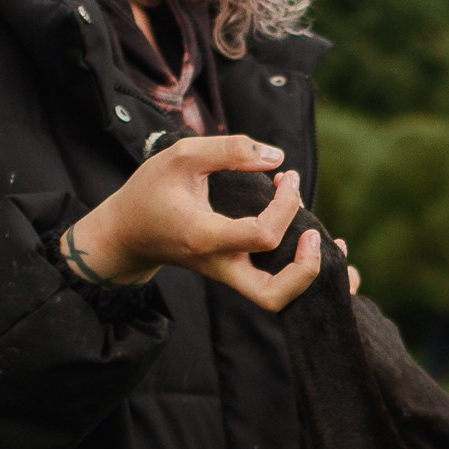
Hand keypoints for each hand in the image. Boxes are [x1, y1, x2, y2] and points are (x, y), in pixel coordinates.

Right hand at [63, 132, 325, 314]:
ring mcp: (228, 274)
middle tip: (313, 234)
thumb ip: (228, 150)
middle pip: (273, 295)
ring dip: (306, 276)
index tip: (288, 177)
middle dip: (306, 270)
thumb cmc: (151, 191)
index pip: (262, 235)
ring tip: (320, 240)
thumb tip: (277, 157)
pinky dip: (299, 275)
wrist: (128, 233)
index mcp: (205, 238)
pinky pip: (273, 288)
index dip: (286, 206)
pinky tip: (310, 243)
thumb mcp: (181, 156)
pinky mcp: (234, 272)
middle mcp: (220, 265)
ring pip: (275, 299)